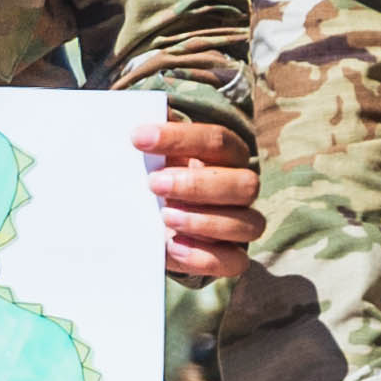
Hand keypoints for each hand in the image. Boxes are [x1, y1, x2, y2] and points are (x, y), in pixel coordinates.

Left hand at [140, 117, 257, 281]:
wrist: (163, 222)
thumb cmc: (162, 178)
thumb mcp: (156, 158)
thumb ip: (151, 140)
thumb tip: (131, 118)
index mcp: (227, 156)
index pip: (216, 141)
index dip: (180, 138)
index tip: (138, 138)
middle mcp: (241, 189)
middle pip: (244, 184)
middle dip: (197, 185)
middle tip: (154, 184)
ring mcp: (242, 225)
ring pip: (249, 224)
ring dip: (203, 221)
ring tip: (165, 216)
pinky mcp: (232, 257)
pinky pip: (234, 263)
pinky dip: (203, 257)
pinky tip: (173, 246)